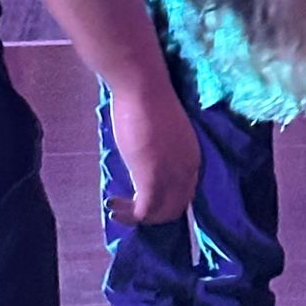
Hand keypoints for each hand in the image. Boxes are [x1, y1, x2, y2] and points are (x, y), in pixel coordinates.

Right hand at [106, 77, 199, 224]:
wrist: (143, 88)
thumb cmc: (147, 100)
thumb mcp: (160, 132)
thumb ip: (159, 150)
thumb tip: (144, 159)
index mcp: (193, 157)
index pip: (186, 192)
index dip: (165, 200)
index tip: (144, 197)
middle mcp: (188, 171)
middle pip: (176, 208)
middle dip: (153, 213)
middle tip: (129, 208)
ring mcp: (171, 177)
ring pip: (161, 214)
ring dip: (138, 216)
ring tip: (117, 208)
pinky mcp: (152, 180)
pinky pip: (143, 211)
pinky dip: (128, 215)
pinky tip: (113, 206)